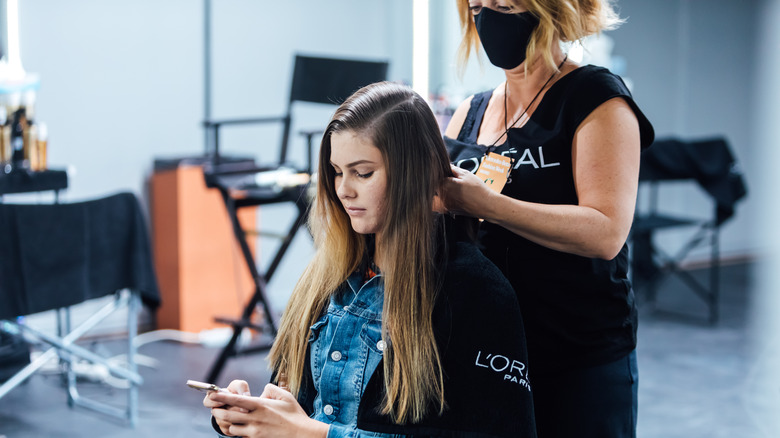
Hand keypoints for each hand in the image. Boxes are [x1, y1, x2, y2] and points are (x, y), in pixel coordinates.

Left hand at [210, 383, 328, 437]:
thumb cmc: (295, 415)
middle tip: (214, 409)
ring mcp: (255, 432)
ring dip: (228, 425)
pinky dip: (238, 433)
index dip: (222, 397)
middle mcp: (255, 419)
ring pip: (232, 429)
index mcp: (261, 405)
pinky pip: (241, 437)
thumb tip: (262, 391)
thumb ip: (271, 389)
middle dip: (218, 413)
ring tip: (227, 420)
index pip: (236, 400)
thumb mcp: (285, 396)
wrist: (302, 435)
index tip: (212, 394)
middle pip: (228, 416)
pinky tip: (240, 429)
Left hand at [439, 164, 496, 216]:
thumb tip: (447, 166)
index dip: (444, 175)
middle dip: (445, 184)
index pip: (438, 178)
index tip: (450, 176)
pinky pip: (446, 202)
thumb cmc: (478, 189)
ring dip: (448, 192)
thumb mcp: (467, 175)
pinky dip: (451, 199)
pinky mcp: (450, 211)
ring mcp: (446, 204)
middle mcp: (443, 196)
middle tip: (457, 183)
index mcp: (446, 185)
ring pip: (442, 195)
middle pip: (438, 187)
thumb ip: (454, 169)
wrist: (487, 205)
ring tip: (461, 191)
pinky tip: (461, 198)